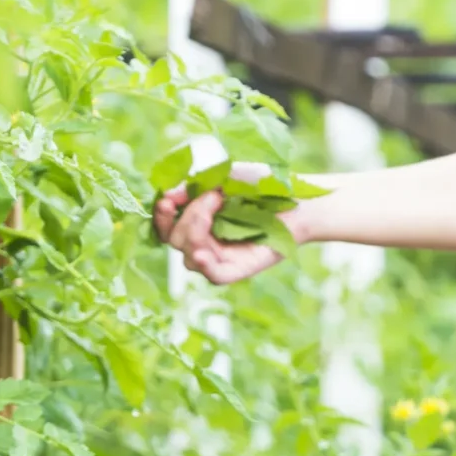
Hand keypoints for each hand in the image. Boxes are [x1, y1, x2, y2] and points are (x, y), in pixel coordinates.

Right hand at [151, 161, 299, 285]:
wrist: (295, 197)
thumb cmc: (259, 186)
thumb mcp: (223, 179)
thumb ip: (194, 188)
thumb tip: (168, 195)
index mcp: (195, 224)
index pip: (165, 228)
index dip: (160, 217)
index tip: (167, 199)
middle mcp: (204, 244)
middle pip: (175, 241)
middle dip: (188, 215)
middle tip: (214, 195)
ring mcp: (220, 259)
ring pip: (190, 258)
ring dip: (196, 230)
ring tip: (219, 205)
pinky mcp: (239, 269)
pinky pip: (215, 276)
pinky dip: (205, 266)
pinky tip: (202, 253)